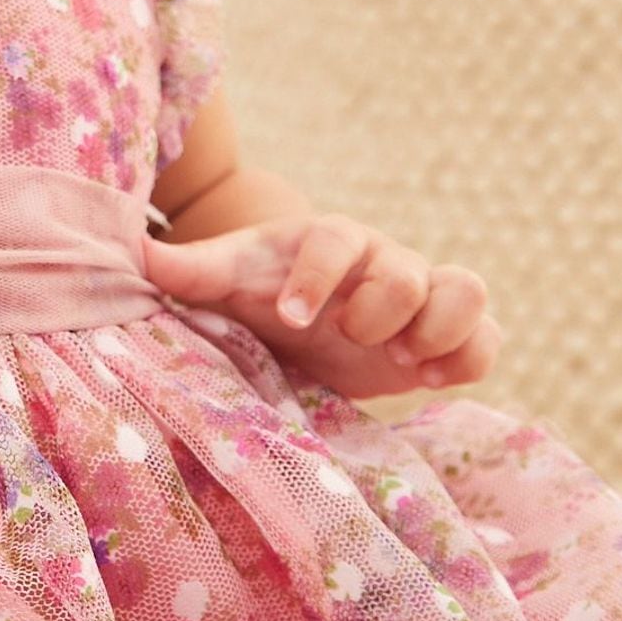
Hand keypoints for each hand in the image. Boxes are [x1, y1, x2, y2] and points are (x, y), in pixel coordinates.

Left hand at [141, 213, 501, 401]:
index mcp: (327, 241)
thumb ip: (189, 270)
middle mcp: (382, 262)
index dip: (316, 277)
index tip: (288, 318)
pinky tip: (433, 382)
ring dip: (440, 327)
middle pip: (406, 270)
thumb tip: (134, 254)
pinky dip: (472, 357)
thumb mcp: (227, 281)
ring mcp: (422, 298)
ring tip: (402, 362)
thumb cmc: (261, 291)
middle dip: (381, 309)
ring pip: (465, 289)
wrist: (302, 320)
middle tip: (350, 339)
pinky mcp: (447, 337)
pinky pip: (487, 338)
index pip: (333, 239)